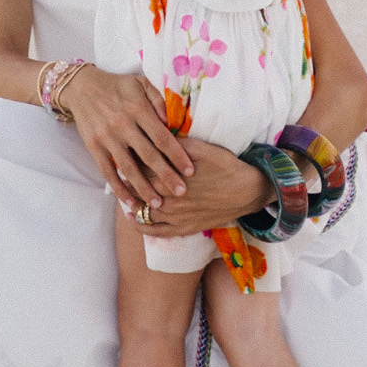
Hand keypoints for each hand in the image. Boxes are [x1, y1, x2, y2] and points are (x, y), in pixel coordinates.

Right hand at [64, 66, 194, 206]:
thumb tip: (170, 122)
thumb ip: (158, 100)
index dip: (177, 156)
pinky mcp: (93, 146)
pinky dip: (119, 188)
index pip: (162, 137)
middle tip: (181, 193)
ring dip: (144, 188)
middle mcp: (123, 125)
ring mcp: (107, 137)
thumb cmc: (117, 86)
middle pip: (149, 156)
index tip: (190, 171)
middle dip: (167, 176)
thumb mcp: (140, 83)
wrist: (81, 86)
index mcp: (138, 109)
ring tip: (158, 204)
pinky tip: (131, 201)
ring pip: (129, 168)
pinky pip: (108, 171)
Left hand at [130, 137, 270, 236]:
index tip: (124, 151)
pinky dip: (139, 224)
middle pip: (137, 189)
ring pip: (142, 210)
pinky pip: (155, 231)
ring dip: (130, 200)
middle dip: (127, 178)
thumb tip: (154, 135)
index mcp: (169, 176)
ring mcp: (175, 217)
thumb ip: (174, 144)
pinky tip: (131, 216)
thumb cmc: (224, 165)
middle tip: (120, 167)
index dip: (130, 159)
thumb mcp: (199, 147)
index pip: (139, 167)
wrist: (246, 191)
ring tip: (123, 189)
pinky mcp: (183, 229)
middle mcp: (168, 199)